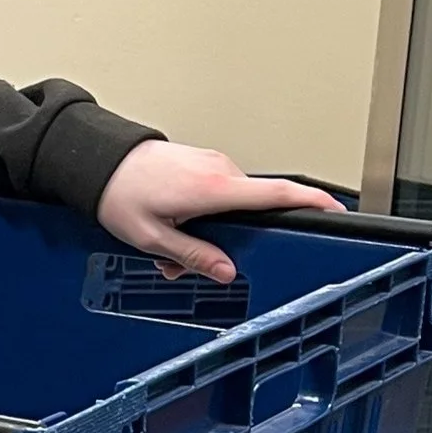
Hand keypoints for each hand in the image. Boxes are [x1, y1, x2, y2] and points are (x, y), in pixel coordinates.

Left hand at [95, 143, 342, 284]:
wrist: (94, 160)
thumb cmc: (118, 192)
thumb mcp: (153, 237)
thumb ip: (195, 256)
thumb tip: (227, 272)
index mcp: (214, 188)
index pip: (277, 194)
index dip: (312, 203)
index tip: (337, 211)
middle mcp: (219, 170)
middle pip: (248, 212)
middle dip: (225, 242)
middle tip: (185, 262)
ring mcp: (211, 163)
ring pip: (229, 207)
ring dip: (205, 231)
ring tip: (166, 244)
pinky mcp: (201, 163)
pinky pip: (215, 194)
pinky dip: (199, 215)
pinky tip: (169, 225)